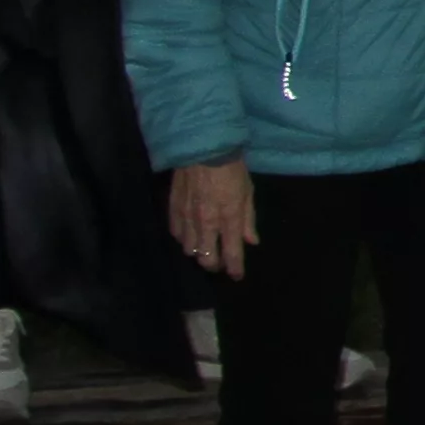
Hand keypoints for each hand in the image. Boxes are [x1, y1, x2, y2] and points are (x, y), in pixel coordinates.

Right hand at [169, 157, 256, 277]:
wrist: (204, 149)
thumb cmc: (232, 169)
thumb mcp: (248, 193)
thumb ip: (248, 221)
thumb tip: (251, 242)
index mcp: (229, 219)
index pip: (232, 254)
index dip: (234, 269)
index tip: (236, 275)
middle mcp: (206, 223)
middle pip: (207, 259)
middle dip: (214, 265)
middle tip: (220, 261)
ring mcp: (187, 218)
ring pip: (189, 250)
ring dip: (198, 252)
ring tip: (205, 247)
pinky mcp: (173, 210)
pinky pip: (176, 234)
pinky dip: (184, 239)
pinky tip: (190, 234)